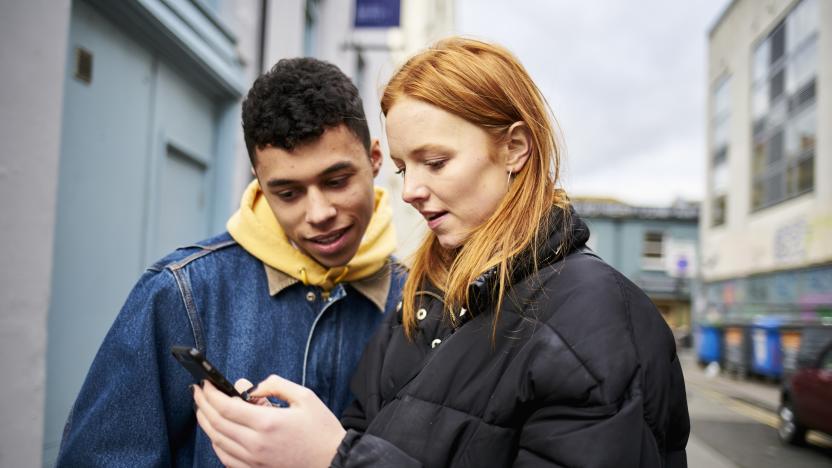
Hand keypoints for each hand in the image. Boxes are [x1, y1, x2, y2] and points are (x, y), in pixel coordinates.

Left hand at [194, 375, 345, 467]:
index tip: (205, 383)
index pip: (226, 407)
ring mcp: (254, 461)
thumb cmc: (321, 429)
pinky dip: (216, 443)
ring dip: (206, 423)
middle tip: (198, 392)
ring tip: (203, 409)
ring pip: (217, 442)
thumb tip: (251, 386)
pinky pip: (226, 458)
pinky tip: (216, 433)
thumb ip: (276, 386)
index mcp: (268, 423)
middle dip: (203, 405)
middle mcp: (256, 444)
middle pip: (217, 424)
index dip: (211, 393)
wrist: (334, 461)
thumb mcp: (304, 397)